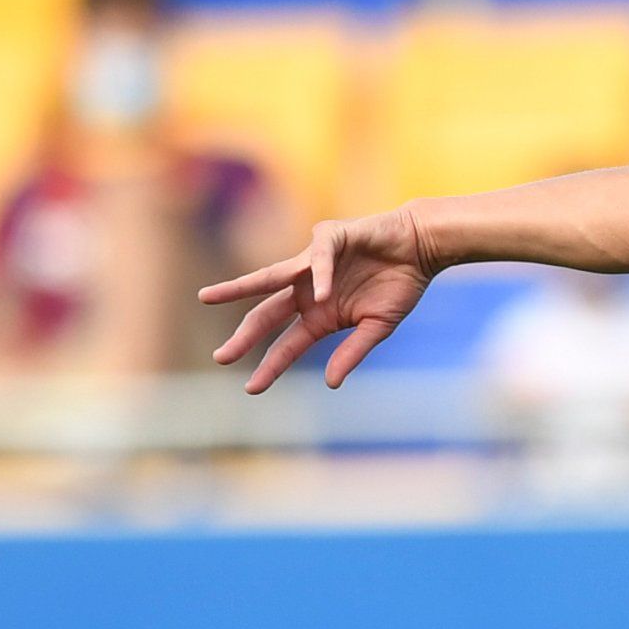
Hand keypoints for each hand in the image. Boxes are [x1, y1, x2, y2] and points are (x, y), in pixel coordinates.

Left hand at [200, 209, 439, 393]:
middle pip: (266, 315)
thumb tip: (331, 383)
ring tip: (208, 297)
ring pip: (268, 278)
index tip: (253, 389)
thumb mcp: (378, 327)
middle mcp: (307, 291)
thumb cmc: (400, 284)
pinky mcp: (327, 239)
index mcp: (319, 316)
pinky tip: (323, 296)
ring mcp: (312, 265)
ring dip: (238, 287)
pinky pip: (318, 261)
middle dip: (243, 337)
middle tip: (221, 358)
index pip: (287, 345)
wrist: (420, 246)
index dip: (271, 366)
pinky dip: (319, 277)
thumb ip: (353, 351)